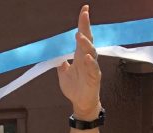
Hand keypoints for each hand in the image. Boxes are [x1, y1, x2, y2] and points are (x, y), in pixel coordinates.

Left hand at [57, 5, 101, 119]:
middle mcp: (87, 58)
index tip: (84, 9)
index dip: (83, 23)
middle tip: (84, 15)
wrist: (81, 102)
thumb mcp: (63, 74)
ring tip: (80, 36)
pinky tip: (86, 57)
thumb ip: (61, 64)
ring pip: (91, 52)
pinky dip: (90, 63)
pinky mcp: (94, 78)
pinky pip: (93, 69)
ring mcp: (92, 67)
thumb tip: (58, 57)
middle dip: (86, 27)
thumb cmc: (75, 87)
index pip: (82, 36)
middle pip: (88, 40)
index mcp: (80, 55)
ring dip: (86, 44)